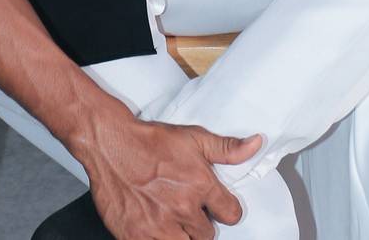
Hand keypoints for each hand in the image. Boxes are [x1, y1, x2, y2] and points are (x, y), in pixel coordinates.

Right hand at [82, 110, 263, 238]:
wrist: (111, 145)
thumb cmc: (151, 141)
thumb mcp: (193, 137)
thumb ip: (227, 147)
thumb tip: (256, 144)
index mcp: (200, 185)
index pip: (231, 214)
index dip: (225, 210)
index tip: (216, 206)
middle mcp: (182, 209)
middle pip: (207, 235)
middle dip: (200, 223)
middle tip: (187, 208)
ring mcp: (159, 227)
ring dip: (182, 236)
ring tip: (172, 218)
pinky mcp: (137, 238)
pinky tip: (155, 225)